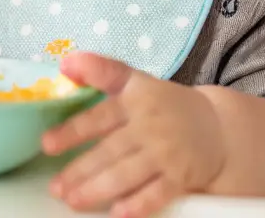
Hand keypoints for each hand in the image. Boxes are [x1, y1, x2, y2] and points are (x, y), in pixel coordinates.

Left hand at [42, 53, 225, 217]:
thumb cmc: (164, 104)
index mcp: (135, 99)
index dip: (73, 130)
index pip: (100, 115)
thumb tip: (64, 63)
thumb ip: (100, 71)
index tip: (47, 144)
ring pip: (127, 174)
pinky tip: (118, 214)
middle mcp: (149, 125)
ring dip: (98, 189)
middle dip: (80, 170)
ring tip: (74, 200)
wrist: (217, 127)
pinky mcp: (180, 176)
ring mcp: (165, 152)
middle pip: (110, 150)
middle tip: (56, 187)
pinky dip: (138, 205)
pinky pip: (157, 194)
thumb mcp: (135, 80)